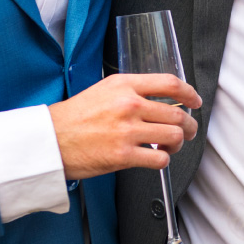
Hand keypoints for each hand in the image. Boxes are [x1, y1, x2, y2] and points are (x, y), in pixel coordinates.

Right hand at [49, 73, 200, 178]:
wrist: (49, 141)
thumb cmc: (73, 118)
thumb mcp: (103, 91)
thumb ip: (131, 92)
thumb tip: (160, 99)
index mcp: (124, 85)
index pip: (170, 83)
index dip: (189, 93)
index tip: (194, 101)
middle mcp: (128, 105)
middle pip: (177, 114)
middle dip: (188, 125)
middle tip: (187, 130)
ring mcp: (126, 131)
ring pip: (173, 136)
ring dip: (178, 144)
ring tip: (170, 145)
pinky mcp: (123, 155)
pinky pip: (160, 159)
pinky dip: (163, 160)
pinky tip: (156, 157)